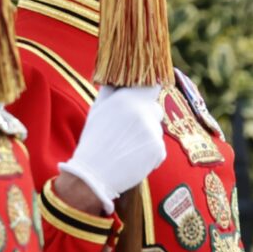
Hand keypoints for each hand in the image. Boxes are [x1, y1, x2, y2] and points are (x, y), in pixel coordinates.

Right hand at [60, 85, 169, 209]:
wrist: (93, 175)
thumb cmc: (93, 141)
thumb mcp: (97, 110)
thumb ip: (111, 90)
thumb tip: (118, 76)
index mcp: (126, 99)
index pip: (152, 86)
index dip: (150, 91)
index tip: (147, 96)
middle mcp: (143, 113)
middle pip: (156, 109)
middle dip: (147, 117)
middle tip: (129, 130)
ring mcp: (153, 132)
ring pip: (156, 130)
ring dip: (147, 136)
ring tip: (127, 147)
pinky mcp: (159, 151)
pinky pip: (159, 148)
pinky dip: (150, 153)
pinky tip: (133, 158)